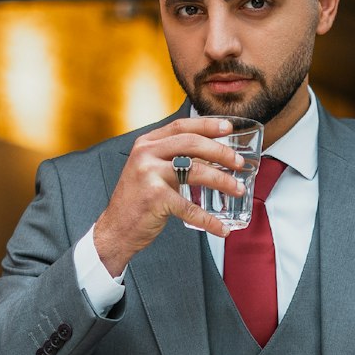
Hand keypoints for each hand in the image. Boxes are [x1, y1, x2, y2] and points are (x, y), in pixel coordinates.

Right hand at [93, 116, 246, 274]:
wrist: (115, 229)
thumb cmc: (138, 201)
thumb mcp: (150, 171)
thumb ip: (172, 159)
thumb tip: (211, 155)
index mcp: (146, 144)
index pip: (181, 126)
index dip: (207, 125)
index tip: (228, 127)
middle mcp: (146, 154)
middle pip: (192, 144)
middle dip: (221, 152)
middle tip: (239, 163)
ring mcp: (149, 175)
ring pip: (195, 171)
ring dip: (222, 180)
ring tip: (238, 189)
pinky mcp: (155, 199)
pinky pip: (189, 207)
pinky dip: (209, 220)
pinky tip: (221, 228)